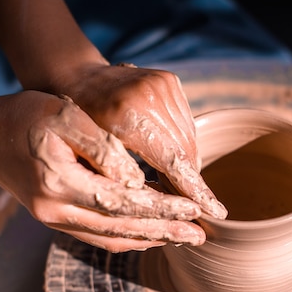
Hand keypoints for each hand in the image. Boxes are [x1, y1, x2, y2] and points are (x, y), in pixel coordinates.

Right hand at [0, 91, 205, 251]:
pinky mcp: (57, 221)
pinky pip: (99, 238)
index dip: (160, 207)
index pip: (121, 201)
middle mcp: (55, 209)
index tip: (194, 207)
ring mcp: (55, 220)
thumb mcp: (63, 116)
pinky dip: (130, 238)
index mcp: (59, 181)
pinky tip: (153, 235)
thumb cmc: (26, 117)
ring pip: (111, 239)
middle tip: (202, 236)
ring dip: (151, 240)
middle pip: (121, 229)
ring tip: (186, 238)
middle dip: (165, 232)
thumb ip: (101, 147)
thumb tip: (136, 179)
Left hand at [50, 63, 227, 219]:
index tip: (215, 212)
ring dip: (189, 164)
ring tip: (188, 191)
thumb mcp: (92, 156)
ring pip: (189, 137)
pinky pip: (185, 122)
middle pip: (185, 150)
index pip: (172, 160)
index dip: (194, 190)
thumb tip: (161, 211)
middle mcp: (149, 95)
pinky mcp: (169, 80)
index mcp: (126, 115)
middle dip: (193, 181)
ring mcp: (162, 84)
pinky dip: (183, 144)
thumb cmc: (77, 126)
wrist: (77, 79)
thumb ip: (124, 179)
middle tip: (200, 209)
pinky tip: (178, 163)